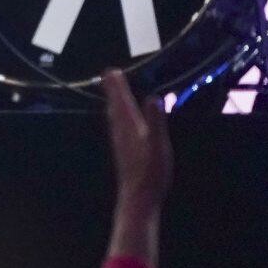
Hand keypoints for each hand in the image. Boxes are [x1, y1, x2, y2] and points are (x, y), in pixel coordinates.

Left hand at [102, 68, 171, 221]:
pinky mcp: (123, 150)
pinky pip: (118, 126)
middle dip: (113, 89)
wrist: (138, 197)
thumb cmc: (150, 171)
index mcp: (128, 125)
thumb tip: (154, 97)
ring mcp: (120, 141)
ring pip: (115, 116)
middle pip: (115, 104)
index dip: (116, 84)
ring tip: (113, 92)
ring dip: (114, 101)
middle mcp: (120, 130)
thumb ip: (155, 120)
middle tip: (109, 75)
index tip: (111, 70)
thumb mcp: (158, 143)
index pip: (120, 99)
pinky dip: (118, 116)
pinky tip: (121, 122)